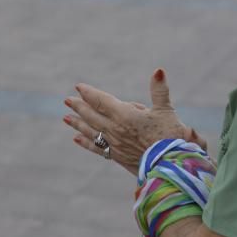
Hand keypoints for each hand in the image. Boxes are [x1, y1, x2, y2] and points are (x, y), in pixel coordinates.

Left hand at [64, 69, 194, 175]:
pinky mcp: (117, 156)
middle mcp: (115, 129)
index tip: (78, 87)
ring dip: (77, 123)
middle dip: (79, 106)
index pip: (101, 101)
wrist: (169, 167)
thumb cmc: (170, 137)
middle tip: (67, 100)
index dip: (89, 93)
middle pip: (91, 115)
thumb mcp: (166, 110)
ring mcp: (114, 144)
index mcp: (124, 115)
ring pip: (90, 131)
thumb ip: (159, 90)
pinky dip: (85, 142)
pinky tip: (77, 139)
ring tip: (66, 118)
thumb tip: (159, 70)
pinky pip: (96, 147)